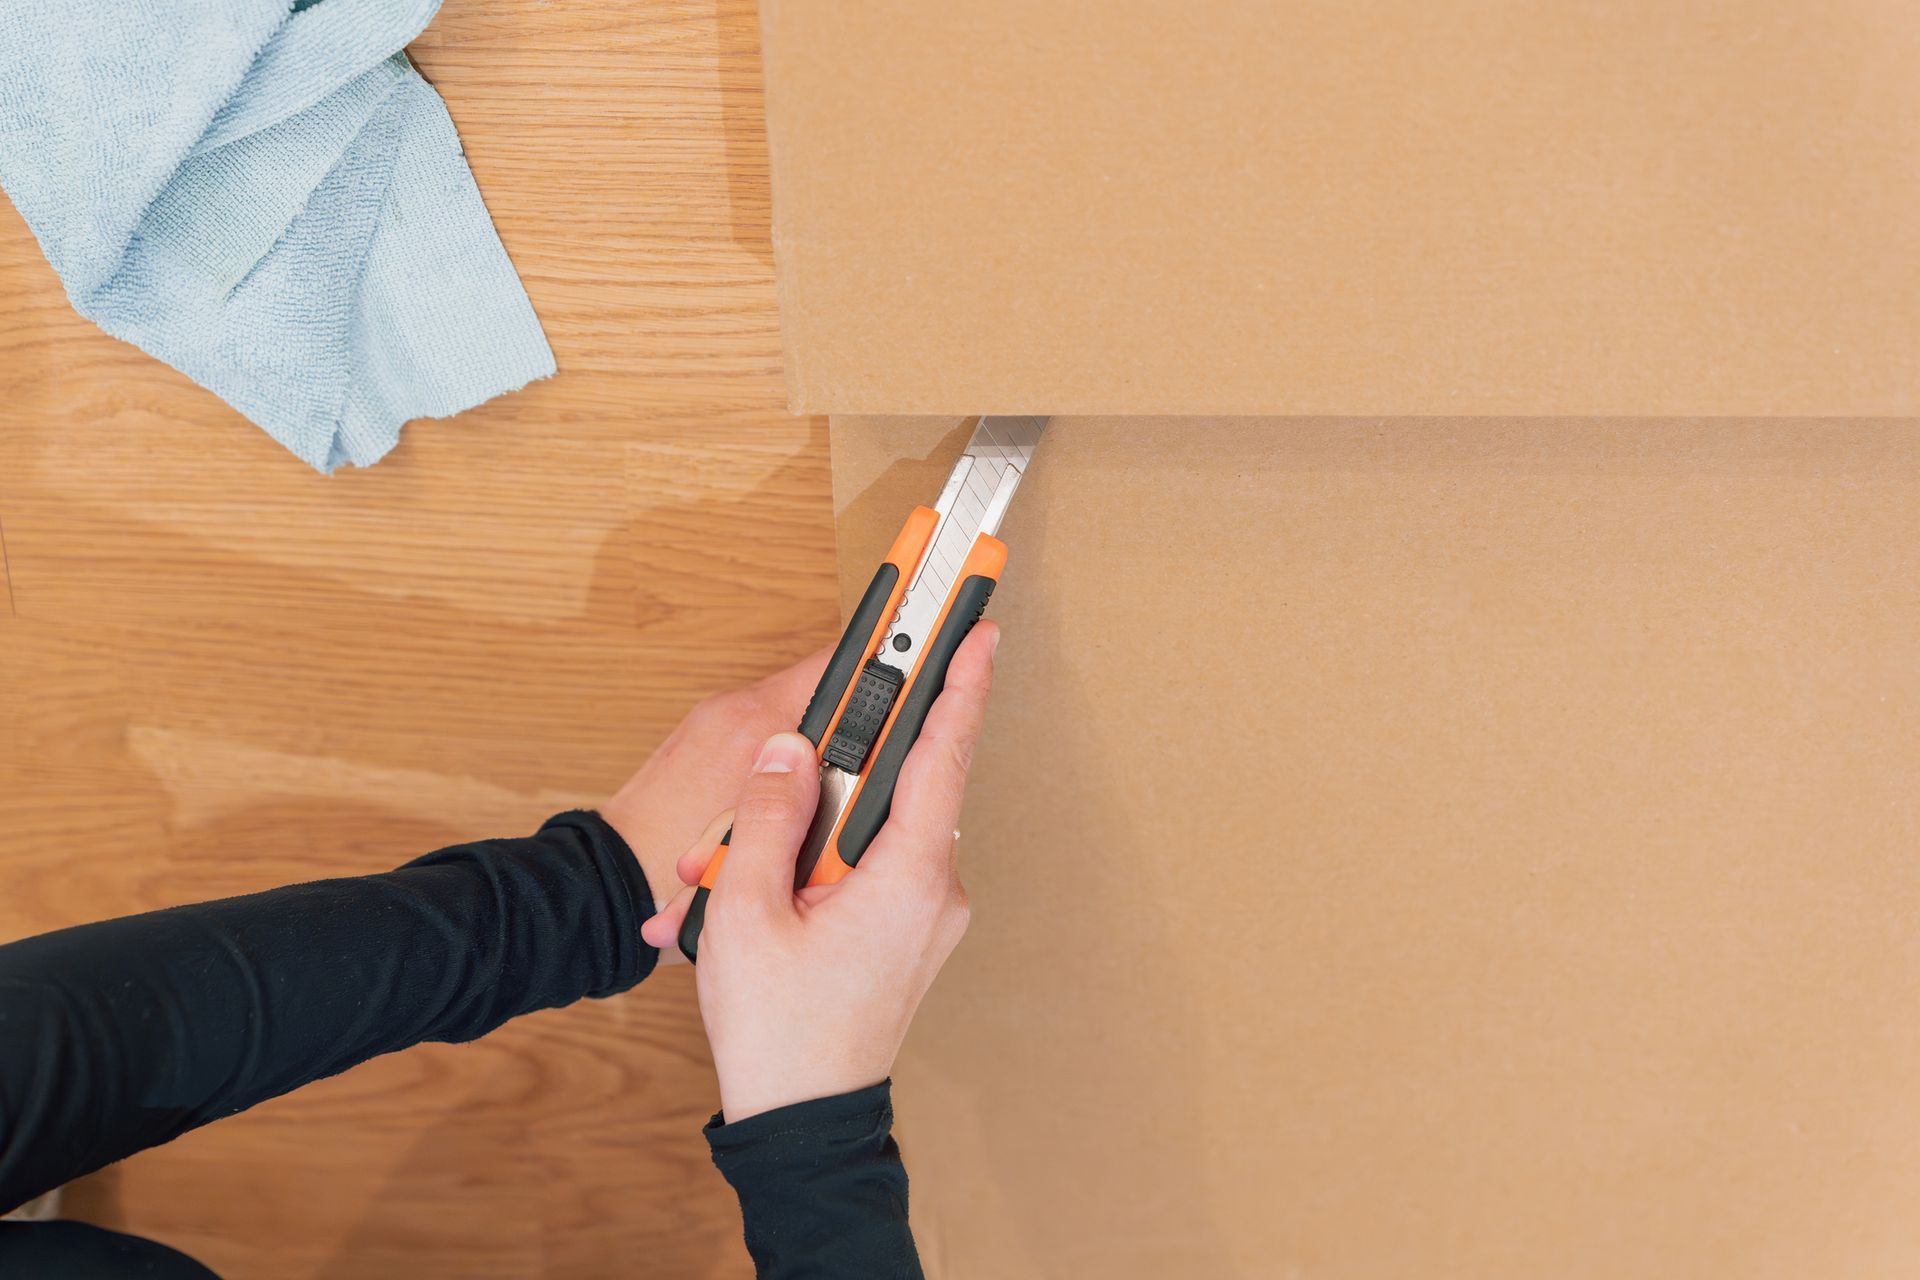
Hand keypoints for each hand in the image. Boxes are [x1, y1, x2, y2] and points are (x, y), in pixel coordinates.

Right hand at [640, 622, 998, 1119]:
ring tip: (749, 863)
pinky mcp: (911, 933)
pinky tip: (774, 882)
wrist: (802, 1120)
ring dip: (820, 823)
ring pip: (881, 828)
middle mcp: (937, 892)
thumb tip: (790, 749)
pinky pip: (877, 864)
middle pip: (902, 787)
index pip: (942, 758)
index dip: (959, 687)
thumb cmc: (780, 1030)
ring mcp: (930, 916)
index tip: (976, 632)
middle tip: (803, 743)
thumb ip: (769, 816)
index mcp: (909, 879)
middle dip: (842, 764)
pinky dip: (828, 856)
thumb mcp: (747, 912)